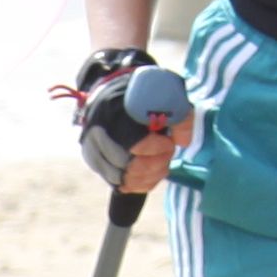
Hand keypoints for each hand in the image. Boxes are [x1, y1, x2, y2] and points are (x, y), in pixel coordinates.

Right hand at [68, 49, 189, 193]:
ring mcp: (94, 150)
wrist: (111, 91)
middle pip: (129, 167)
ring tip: (162, 163)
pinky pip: (119, 185)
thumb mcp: (165, 93)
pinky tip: (153, 173)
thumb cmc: (142, 93)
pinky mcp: (97, 163)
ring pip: (124, 180)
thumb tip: (183, 142)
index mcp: (114, 111)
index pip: (134, 144)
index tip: (169, 141)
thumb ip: (180, 115)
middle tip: (167, 153)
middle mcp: (98, 134)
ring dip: (150, 176)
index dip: (157, 149)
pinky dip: (140, 184)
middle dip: (156, 164)